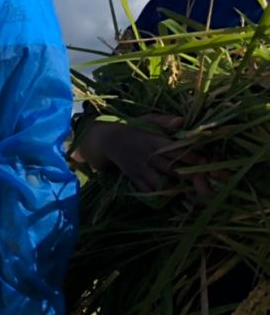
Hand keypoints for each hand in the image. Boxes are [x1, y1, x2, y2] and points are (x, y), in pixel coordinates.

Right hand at [77, 114, 206, 193]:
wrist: (108, 141)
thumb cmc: (133, 128)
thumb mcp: (147, 119)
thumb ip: (164, 120)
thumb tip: (181, 121)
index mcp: (152, 140)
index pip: (174, 149)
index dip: (190, 156)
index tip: (205, 160)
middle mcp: (147, 156)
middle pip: (170, 167)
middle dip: (188, 175)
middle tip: (204, 179)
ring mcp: (140, 168)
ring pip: (159, 181)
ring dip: (175, 187)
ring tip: (191, 191)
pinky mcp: (134, 177)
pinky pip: (147, 189)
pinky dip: (159, 193)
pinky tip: (172, 195)